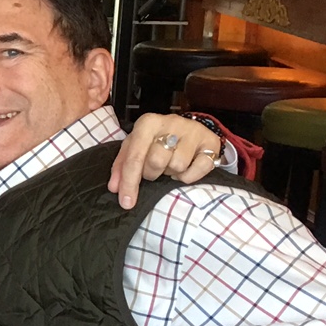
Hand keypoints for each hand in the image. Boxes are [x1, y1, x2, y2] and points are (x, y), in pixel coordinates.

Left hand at [108, 113, 225, 208]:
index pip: (134, 157)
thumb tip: (114, 188)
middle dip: (152, 173)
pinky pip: (199, 169)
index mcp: (148, 122)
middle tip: (155, 169)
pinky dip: (189, 176)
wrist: (189, 130)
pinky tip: (186, 168)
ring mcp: (193, 131)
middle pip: (156, 162)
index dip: (129, 182)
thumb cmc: (156, 140)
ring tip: (171, 164)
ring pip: (177, 166)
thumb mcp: (135, 147)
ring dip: (171, 173)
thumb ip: (122, 166)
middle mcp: (171, 122)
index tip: (126, 202)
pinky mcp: (211, 142)